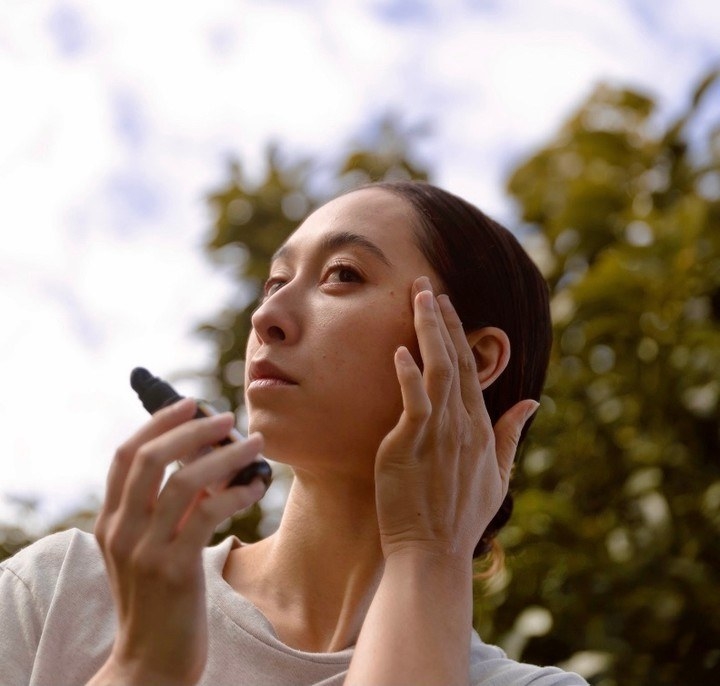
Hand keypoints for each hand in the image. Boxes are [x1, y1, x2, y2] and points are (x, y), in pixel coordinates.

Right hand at [91, 399, 265, 685]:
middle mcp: (121, 532)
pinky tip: (256, 486)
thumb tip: (207, 464)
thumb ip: (167, 511)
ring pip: (185, 481)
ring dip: (225, 455)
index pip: (126, 456)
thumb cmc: (159, 601)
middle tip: (225, 417)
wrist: (150, 664)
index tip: (189, 404)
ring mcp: (145, 551)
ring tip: (254, 443)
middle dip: (190, 429)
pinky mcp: (174, 570)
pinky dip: (236, 492)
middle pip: (151, 458)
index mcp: (111, 523)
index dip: (157, 423)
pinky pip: (208, 514)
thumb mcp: (150, 550)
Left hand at [374, 277, 537, 564]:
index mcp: (480, 427)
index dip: (457, 333)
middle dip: (441, 319)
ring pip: (437, 370)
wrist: (434, 552)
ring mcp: (439, 433)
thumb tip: (533, 403)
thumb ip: (511, 434)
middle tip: (427, 284)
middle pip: (454, 360)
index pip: (469, 368)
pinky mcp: (412, 444)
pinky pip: (414, 402)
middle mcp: (463, 424)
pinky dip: (409, 375)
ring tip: (418, 297)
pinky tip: (402, 350)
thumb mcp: (497, 474)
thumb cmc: (461, 515)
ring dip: (428, 332)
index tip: (445, 304)